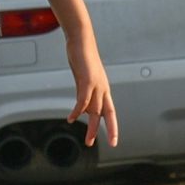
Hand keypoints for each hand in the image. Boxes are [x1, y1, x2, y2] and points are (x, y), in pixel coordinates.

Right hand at [65, 33, 118, 147]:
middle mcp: (102, 88)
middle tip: (111, 144)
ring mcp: (96, 84)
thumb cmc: (82, 57)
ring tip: (88, 141)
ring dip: (92, 127)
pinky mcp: (87, 80)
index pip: (110, 111)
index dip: (112, 126)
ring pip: (96, 110)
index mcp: (103, 88)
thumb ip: (84, 92)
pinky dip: (78, 111)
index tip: (113, 140)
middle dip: (109, 130)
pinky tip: (71, 119)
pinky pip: (83, 100)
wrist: (82, 40)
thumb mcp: (83, 78)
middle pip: (107, 113)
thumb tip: (84, 107)